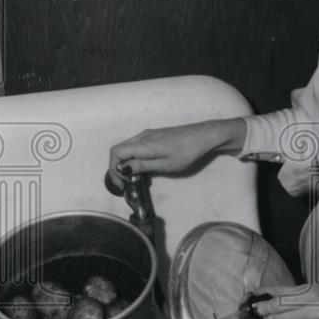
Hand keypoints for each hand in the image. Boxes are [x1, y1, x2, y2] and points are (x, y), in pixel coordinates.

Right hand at [108, 118, 244, 188]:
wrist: (205, 136)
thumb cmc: (188, 152)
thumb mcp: (165, 164)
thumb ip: (143, 165)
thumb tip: (123, 168)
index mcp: (143, 144)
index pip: (116, 152)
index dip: (113, 169)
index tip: (121, 184)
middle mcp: (142, 136)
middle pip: (118, 150)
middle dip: (117, 167)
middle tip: (125, 184)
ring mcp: (148, 134)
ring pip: (126, 148)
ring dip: (125, 163)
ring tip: (134, 179)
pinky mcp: (154, 136)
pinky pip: (135, 146)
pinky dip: (133, 157)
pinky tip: (142, 168)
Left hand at [252, 281, 318, 318]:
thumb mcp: (312, 286)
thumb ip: (287, 292)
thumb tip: (264, 294)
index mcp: (312, 296)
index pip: (279, 303)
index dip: (264, 306)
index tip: (254, 306)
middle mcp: (315, 314)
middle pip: (279, 318)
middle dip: (268, 315)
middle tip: (262, 312)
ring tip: (279, 317)